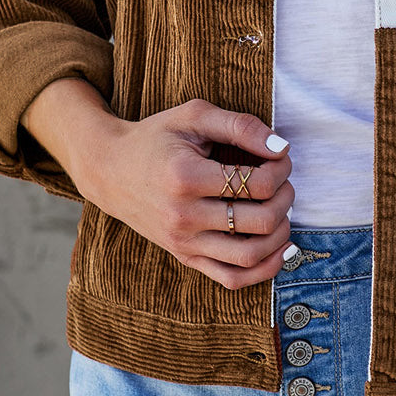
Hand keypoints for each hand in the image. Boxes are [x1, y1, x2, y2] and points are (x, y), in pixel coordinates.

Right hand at [21, 80, 295, 289]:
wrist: (110, 170)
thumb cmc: (156, 139)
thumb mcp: (194, 116)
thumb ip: (240, 126)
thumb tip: (282, 147)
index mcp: (185, 177)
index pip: (256, 184)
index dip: (280, 169)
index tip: (280, 157)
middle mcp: (183, 216)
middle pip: (259, 221)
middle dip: (285, 199)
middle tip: (284, 183)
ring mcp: (183, 242)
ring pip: (250, 256)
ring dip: (280, 234)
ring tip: (282, 211)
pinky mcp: (185, 257)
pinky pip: (232, 279)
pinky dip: (264, 270)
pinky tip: (280, 248)